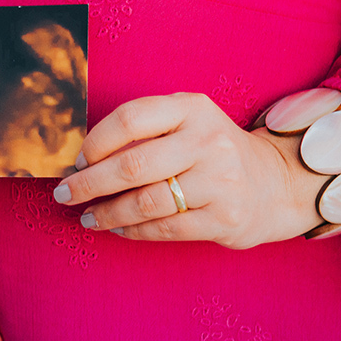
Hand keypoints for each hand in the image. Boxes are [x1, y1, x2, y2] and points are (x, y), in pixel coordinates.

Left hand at [52, 92, 340, 247]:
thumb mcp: (187, 122)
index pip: (130, 119)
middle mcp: (208, 141)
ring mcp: (220, 181)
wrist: (275, 183)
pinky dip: (134, 231)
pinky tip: (118, 228)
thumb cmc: (211, 151)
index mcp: (192, 108)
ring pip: (146, 202)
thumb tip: (82, 158)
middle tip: (65, 193)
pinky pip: (165, 228)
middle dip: (89, 183)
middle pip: (133, 165)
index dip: (96, 142)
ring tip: (87, 216)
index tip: (77, 160)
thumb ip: (145, 130)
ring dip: (107, 213)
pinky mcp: (225, 218)